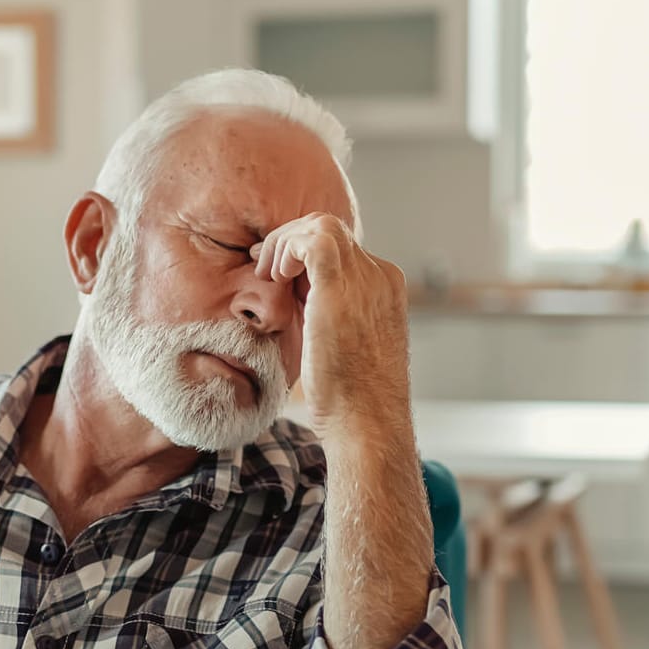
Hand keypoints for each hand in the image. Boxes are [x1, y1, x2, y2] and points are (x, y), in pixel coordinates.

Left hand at [249, 213, 411, 443]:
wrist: (367, 422)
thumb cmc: (351, 399)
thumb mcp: (346, 346)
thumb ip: (332, 316)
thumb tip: (300, 302)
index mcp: (384, 289)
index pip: (341, 248)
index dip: (303, 254)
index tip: (276, 272)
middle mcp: (380, 278)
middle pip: (331, 230)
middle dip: (291, 241)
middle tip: (264, 266)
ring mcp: (365, 281)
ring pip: (321, 225)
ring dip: (286, 242)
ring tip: (269, 273)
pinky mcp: (341, 289)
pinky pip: (313, 240)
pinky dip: (287, 249)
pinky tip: (275, 275)